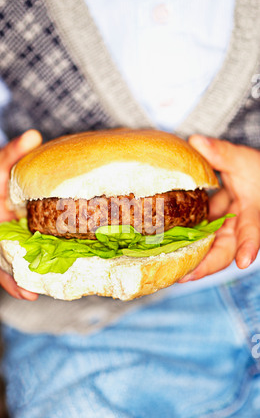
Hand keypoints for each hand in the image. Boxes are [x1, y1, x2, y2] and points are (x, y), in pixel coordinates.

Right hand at [0, 130, 41, 299]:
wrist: (1, 190)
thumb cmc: (1, 176)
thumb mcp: (5, 160)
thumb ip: (16, 150)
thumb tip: (33, 136)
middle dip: (4, 274)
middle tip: (22, 290)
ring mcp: (7, 243)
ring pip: (8, 267)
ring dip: (20, 283)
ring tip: (36, 295)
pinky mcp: (21, 247)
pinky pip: (26, 264)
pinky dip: (35, 276)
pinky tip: (52, 285)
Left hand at [180, 135, 259, 282]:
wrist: (253, 176)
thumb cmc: (254, 169)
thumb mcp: (241, 159)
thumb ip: (221, 153)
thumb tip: (197, 141)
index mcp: (253, 211)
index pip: (253, 231)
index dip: (249, 246)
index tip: (244, 262)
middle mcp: (239, 226)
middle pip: (225, 251)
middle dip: (207, 265)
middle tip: (186, 276)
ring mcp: (224, 229)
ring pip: (209, 249)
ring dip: (192, 260)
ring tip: (171, 271)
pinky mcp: (212, 227)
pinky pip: (199, 238)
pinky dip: (184, 244)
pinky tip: (165, 250)